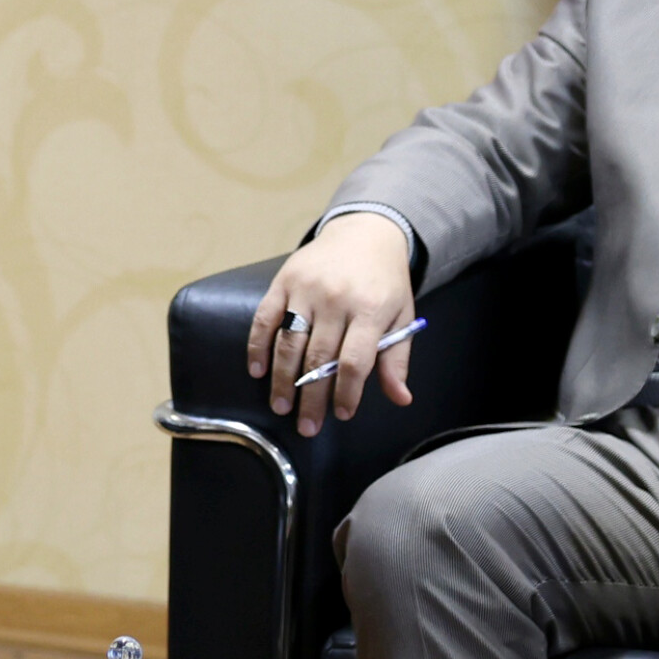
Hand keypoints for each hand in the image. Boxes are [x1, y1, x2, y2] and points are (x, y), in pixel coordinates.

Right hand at [248, 213, 419, 437]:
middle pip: (319, 357)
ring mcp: (307, 289)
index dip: (346, 392)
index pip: (355, 360)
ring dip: (282, 379)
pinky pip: (265, 318)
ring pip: (289, 342)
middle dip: (311, 397)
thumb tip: (401, 398)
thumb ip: (397, 359)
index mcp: (371, 309)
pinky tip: (258, 370)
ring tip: (280, 406)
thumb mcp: (401, 315)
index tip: (341, 414)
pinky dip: (258, 346)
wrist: (365, 232)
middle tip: (307, 427)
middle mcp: (337, 299)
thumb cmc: (384, 281)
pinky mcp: (283, 280)